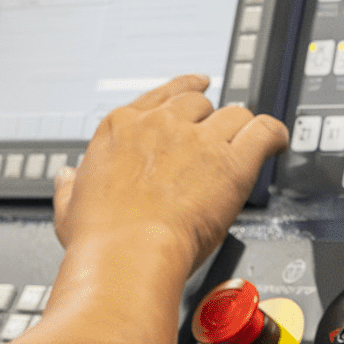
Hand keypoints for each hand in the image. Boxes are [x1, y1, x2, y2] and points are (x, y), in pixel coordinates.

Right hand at [53, 74, 288, 273]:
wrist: (126, 253)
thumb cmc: (99, 236)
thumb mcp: (68, 205)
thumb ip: (69, 186)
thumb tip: (66, 178)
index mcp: (122, 127)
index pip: (164, 94)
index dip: (186, 91)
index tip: (197, 90)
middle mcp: (161, 125)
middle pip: (201, 103)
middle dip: (210, 119)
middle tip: (217, 139)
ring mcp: (197, 140)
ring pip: (235, 114)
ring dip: (241, 129)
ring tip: (247, 143)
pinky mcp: (230, 163)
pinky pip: (264, 131)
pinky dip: (274, 135)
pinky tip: (277, 142)